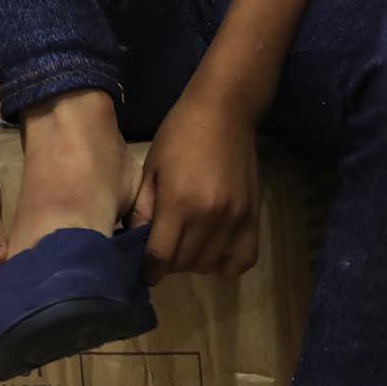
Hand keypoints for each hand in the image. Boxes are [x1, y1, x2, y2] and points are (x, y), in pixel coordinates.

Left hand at [127, 85, 259, 284]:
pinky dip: (226, 265)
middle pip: (184, 264)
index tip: (143, 273)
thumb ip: (144, 208)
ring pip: (210, 265)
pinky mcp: (253, 217)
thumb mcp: (152, 167)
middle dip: (168, 264)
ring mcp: (234, 219)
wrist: (225, 113)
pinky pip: (242, 260)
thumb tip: (133, 242)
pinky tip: (213, 251)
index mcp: (178, 203)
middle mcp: (208, 217)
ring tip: (186, 246)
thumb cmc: (180, 135)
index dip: (148, 271)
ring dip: (193, 263)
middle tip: (163, 248)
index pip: (160, 257)